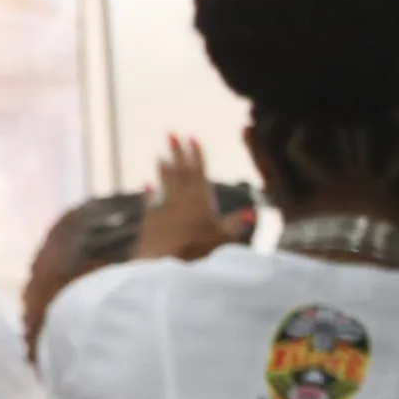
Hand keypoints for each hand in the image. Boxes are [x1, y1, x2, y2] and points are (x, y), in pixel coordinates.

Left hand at [137, 135, 239, 262]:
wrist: (161, 264)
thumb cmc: (196, 250)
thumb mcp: (222, 237)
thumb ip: (235, 224)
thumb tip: (252, 212)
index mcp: (200, 199)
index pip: (199, 171)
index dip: (196, 154)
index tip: (192, 137)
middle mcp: (180, 199)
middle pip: (179, 171)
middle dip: (177, 152)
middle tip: (171, 134)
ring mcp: (162, 208)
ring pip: (163, 183)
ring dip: (162, 168)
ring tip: (160, 155)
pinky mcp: (149, 220)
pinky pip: (150, 201)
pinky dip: (149, 192)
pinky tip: (147, 184)